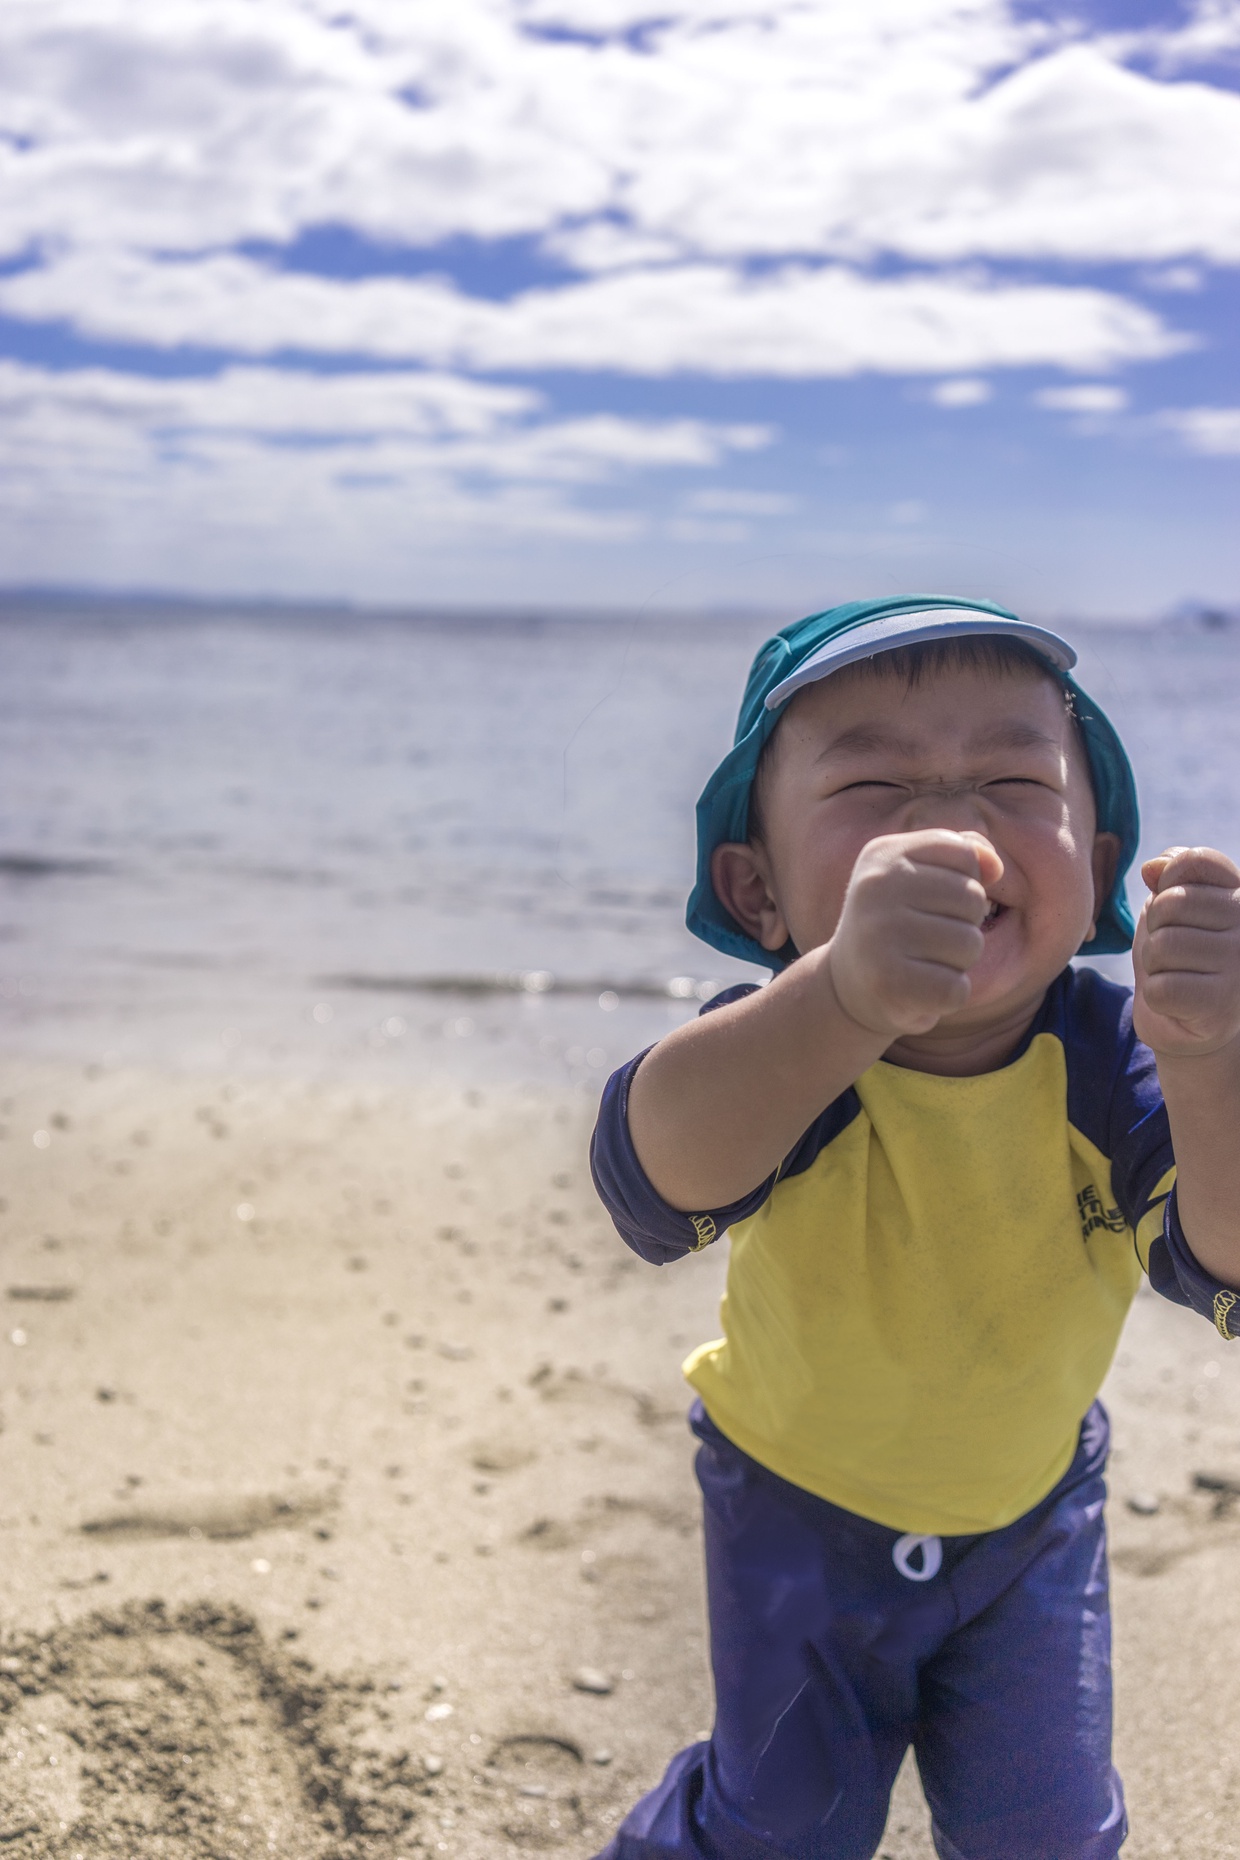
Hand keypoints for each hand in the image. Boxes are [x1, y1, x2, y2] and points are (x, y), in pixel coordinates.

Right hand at [826, 829, 1003, 1037]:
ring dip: (957, 961)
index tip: (934, 900)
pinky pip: (957, 987)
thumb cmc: (899, 925)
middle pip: (972, 898)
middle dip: (964, 924)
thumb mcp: (922, 877)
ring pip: (970, 944)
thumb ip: (963, 857)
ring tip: (922, 962)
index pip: (964, 854)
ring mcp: (878, 934)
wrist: (846, 984)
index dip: (965, 882)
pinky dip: (949, 995)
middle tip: (927, 939)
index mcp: (883, 854)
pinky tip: (919, 991)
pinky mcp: (887, 981)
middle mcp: (875, 888)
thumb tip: (995, 866)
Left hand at [1132, 847, 1239, 1057]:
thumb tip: (1153, 867)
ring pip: (1161, 946)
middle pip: (1169, 903)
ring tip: (1177, 974)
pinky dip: (1156, 996)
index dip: (1167, 883)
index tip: (1176, 912)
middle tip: (1173, 952)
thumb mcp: (1173, 908)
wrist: (1190, 1023)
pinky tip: (1178, 1001)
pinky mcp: (1221, 1005)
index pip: (1195, 860)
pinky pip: (1161, 988)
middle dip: (1155, 929)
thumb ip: (1169, 876)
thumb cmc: (1182, 957)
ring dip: (1154, 965)